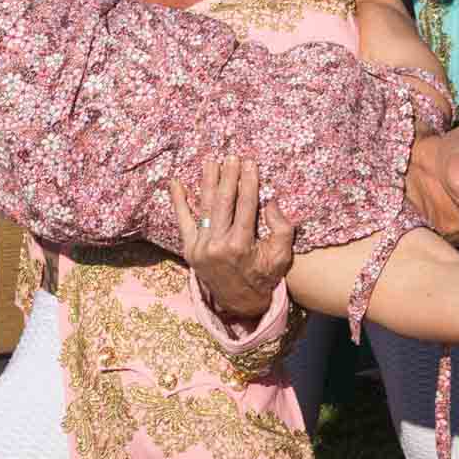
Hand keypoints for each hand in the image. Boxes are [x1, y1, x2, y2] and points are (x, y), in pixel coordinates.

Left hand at [173, 157, 295, 323]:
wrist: (239, 302)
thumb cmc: (263, 276)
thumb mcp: (281, 256)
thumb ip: (282, 229)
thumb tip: (271, 202)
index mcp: (240, 246)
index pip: (245, 206)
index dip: (248, 182)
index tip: (249, 163)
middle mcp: (217, 245)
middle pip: (223, 202)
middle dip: (227, 177)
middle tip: (231, 156)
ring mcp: (200, 247)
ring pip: (204, 207)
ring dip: (207, 181)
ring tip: (210, 162)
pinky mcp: (188, 249)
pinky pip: (182, 220)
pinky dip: (178, 201)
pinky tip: (176, 182)